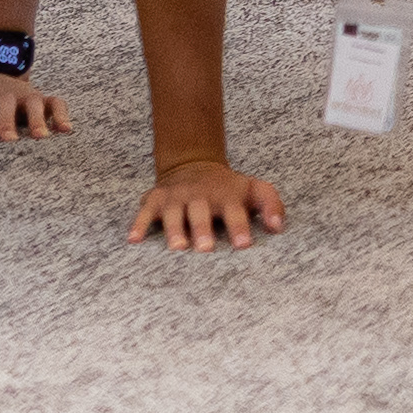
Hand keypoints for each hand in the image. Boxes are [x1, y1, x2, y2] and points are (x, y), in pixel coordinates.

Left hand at [0, 73, 73, 141]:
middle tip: (8, 141)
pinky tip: (66, 130)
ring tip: (40, 138)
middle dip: (6, 122)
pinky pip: (56, 103)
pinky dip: (62, 114)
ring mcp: (24, 97)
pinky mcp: (41, 100)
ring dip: (37, 119)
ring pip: (33, 104)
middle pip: (6, 104)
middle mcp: (4, 94)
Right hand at [129, 155, 286, 249]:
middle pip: (202, 212)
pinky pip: (145, 212)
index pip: (235, 212)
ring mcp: (177, 197)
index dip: (240, 227)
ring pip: (175, 213)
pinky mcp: (155, 199)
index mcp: (226, 195)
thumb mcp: (254, 189)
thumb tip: (279, 227)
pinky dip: (139, 224)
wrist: (193, 164)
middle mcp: (200, 196)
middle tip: (206, 248)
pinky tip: (134, 240)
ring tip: (177, 247)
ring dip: (175, 229)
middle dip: (203, 229)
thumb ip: (271, 204)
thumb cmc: (228, 188)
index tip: (244, 245)